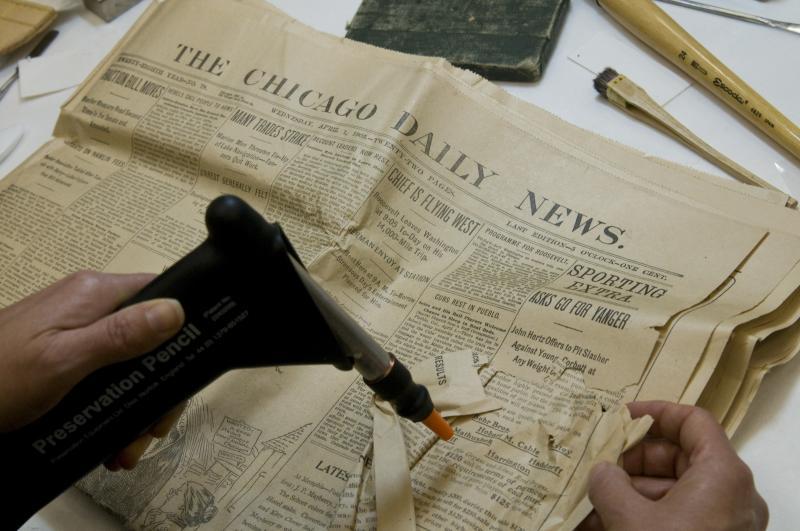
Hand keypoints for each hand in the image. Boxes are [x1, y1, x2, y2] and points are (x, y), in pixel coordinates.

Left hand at [0, 271, 185, 469]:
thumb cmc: (2, 379)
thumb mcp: (64, 362)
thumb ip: (121, 335)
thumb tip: (179, 310)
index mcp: (96, 293)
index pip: (164, 294)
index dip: (184, 332)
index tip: (183, 377)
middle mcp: (90, 302)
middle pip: (151, 335)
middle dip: (157, 385)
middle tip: (150, 432)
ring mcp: (76, 325)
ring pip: (131, 359)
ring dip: (137, 402)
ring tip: (127, 447)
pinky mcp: (64, 349)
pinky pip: (107, 371)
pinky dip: (115, 402)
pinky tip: (110, 435)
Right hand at [578, 401, 767, 530]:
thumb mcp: (629, 519)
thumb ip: (609, 484)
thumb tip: (601, 471)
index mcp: (722, 474)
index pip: (692, 421)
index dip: (654, 412)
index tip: (619, 416)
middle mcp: (730, 495)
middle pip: (677, 458)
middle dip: (629, 462)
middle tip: (594, 465)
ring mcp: (724, 524)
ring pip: (671, 493)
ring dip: (626, 495)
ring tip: (586, 504)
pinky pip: (676, 520)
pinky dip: (641, 518)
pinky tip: (600, 526)